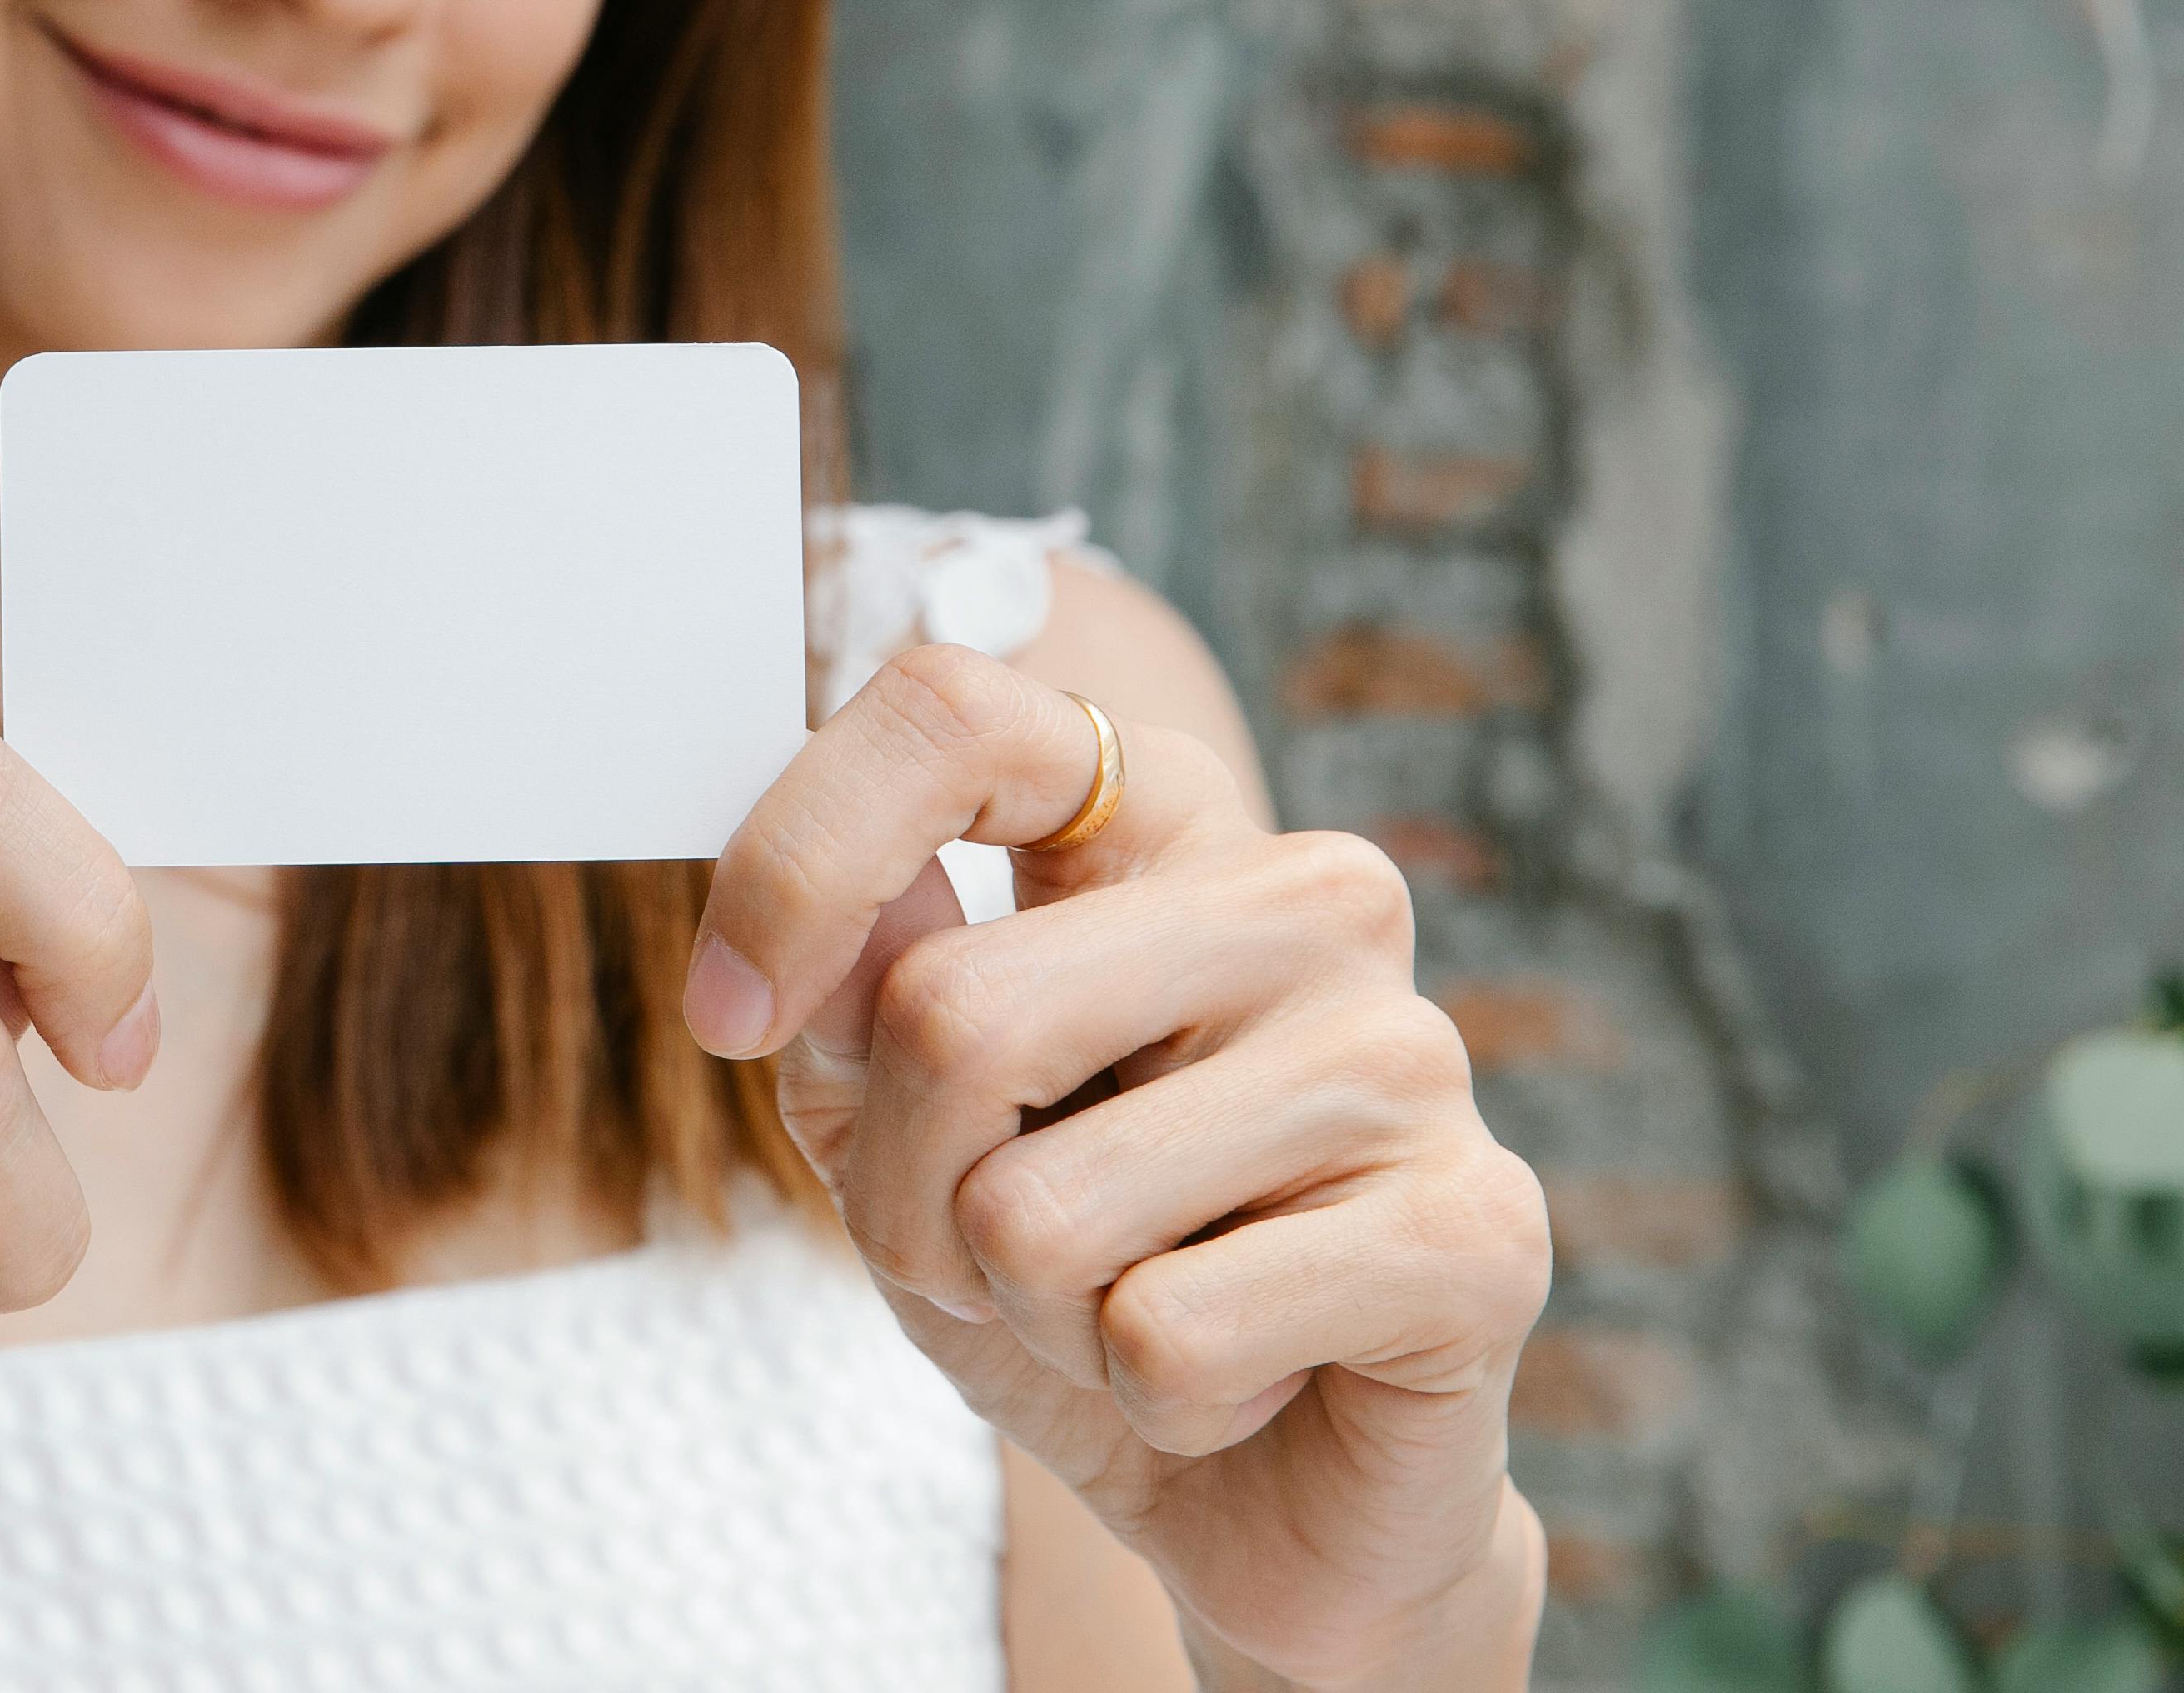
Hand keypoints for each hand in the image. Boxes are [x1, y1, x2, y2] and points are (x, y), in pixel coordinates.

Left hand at [686, 645, 1550, 1687]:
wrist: (1266, 1492)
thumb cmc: (1074, 1272)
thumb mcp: (901, 1129)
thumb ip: (853, 1004)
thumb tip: (829, 919)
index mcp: (1161, 818)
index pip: (955, 711)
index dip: (797, 856)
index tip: (726, 1009)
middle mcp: (1308, 894)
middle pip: (951, 1010)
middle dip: (906, 1197)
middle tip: (994, 1257)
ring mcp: (1407, 1053)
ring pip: (1035, 1209)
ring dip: (1029, 1312)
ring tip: (1133, 1309)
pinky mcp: (1475, 1233)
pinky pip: (1160, 1337)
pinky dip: (1145, 1400)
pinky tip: (1242, 1376)